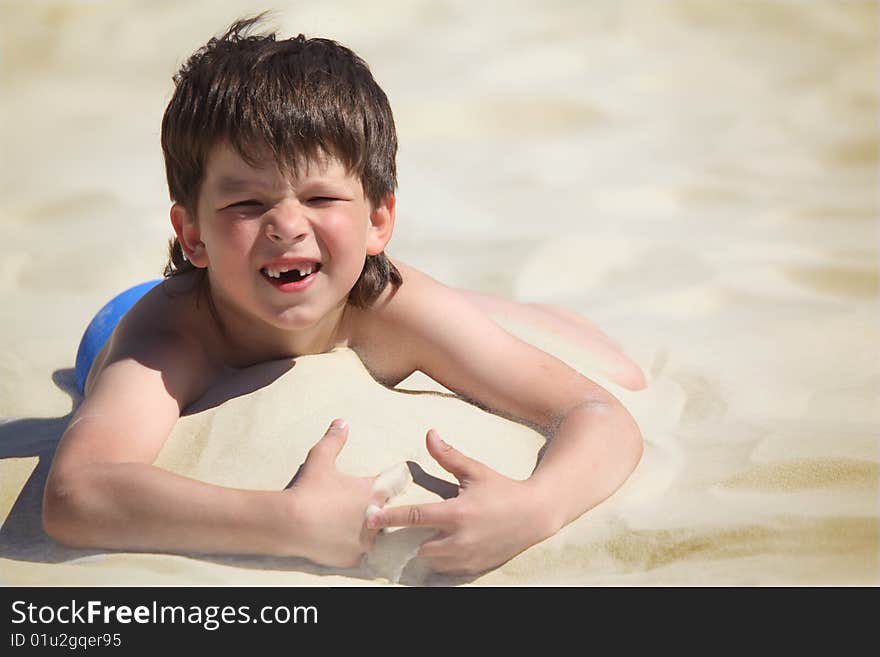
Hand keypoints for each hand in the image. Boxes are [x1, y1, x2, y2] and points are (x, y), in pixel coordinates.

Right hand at [283, 419, 386, 568]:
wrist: (290, 523)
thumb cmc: (309, 489)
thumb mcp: (320, 459)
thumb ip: (334, 440)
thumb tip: (342, 422)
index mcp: (373, 491)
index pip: (397, 480)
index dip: (395, 476)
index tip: (397, 475)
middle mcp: (376, 516)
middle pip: (389, 510)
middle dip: (381, 507)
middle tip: (368, 503)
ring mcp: (366, 540)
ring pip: (376, 534)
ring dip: (369, 529)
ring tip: (353, 524)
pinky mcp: (354, 557)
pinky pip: (359, 552)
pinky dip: (353, 547)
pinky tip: (342, 541)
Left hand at [366, 429, 554, 574]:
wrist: (535, 515)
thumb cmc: (502, 489)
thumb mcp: (475, 471)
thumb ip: (449, 456)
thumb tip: (429, 433)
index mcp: (457, 513)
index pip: (415, 517)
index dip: (389, 518)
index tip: (369, 518)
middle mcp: (460, 539)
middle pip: (418, 548)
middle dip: (405, 542)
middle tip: (394, 532)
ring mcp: (468, 557)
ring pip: (432, 562)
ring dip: (423, 553)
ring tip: (417, 540)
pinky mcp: (475, 568)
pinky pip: (447, 571)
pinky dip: (439, 562)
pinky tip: (437, 550)